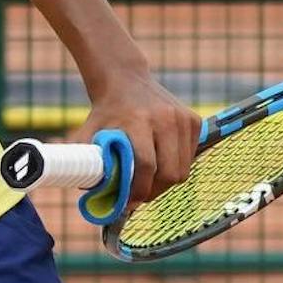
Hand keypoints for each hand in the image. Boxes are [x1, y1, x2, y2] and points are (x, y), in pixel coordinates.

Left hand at [76, 42, 200, 211]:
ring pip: (183, 169)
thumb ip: (88, 162)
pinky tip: (160, 160)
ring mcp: (183, 118)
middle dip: (154, 191)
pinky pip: (190, 157)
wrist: (126, 80)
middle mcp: (165, 118)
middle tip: (140, 194)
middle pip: (170, 173)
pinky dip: (176, 165)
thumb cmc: (105, 113)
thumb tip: (91, 193)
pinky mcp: (194, 121)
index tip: (129, 202)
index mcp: (137, 121)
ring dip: (166, 182)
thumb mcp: (89, 133)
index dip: (139, 189)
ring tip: (149, 180)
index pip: (146, 165)